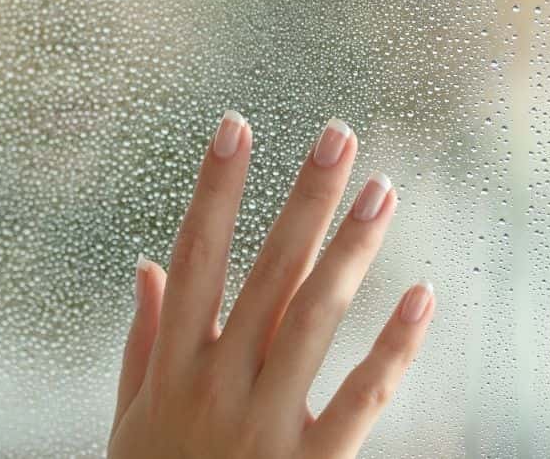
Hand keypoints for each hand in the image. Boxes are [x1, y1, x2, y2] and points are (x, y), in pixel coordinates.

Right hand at [108, 111, 434, 457]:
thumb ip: (142, 338)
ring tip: (382, 191)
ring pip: (316, 319)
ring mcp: (270, 420)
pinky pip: (363, 397)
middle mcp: (221, 380)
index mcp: (172, 363)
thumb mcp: (129, 414)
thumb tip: (148, 267)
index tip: (234, 129)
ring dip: (352, 251)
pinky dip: (395, 346)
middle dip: (303, 200)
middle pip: (267, 273)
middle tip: (337, 138)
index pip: (194, 255)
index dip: (214, 190)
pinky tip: (420, 296)